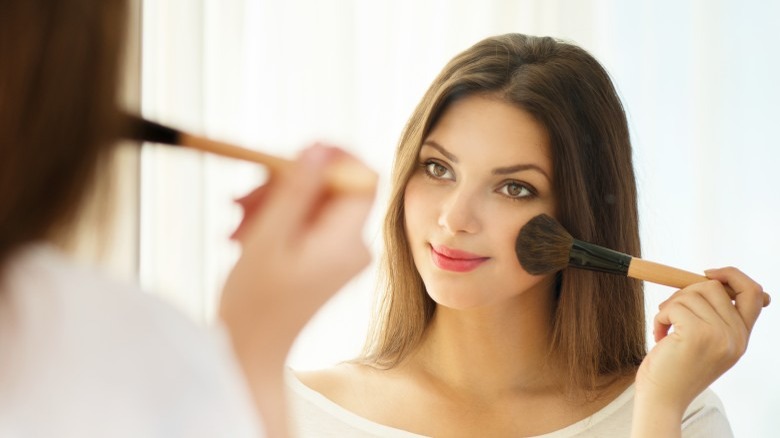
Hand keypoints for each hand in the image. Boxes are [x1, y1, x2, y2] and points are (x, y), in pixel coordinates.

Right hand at [219, 144, 375, 435]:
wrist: (251, 349)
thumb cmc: (255, 301)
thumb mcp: (269, 236)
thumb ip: (297, 189)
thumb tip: (320, 149)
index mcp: (346, 241)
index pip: (363, 178)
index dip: (333, 157)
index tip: (291, 156)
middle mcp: (353, 246)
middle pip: (332, 188)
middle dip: (286, 183)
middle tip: (242, 199)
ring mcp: (341, 254)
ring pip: (314, 202)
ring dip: (274, 202)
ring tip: (236, 223)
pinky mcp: (326, 259)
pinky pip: (307, 221)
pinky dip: (277, 219)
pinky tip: (246, 234)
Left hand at [632, 267, 766, 436]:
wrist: (663, 399)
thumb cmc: (675, 367)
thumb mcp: (705, 341)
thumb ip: (714, 315)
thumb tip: (712, 278)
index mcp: (742, 337)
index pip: (753, 293)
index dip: (732, 275)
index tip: (707, 273)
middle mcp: (737, 336)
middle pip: (714, 286)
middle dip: (685, 291)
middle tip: (670, 312)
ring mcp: (720, 336)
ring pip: (691, 293)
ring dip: (669, 306)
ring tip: (665, 328)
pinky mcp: (697, 335)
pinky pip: (674, 306)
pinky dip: (660, 317)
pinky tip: (660, 337)